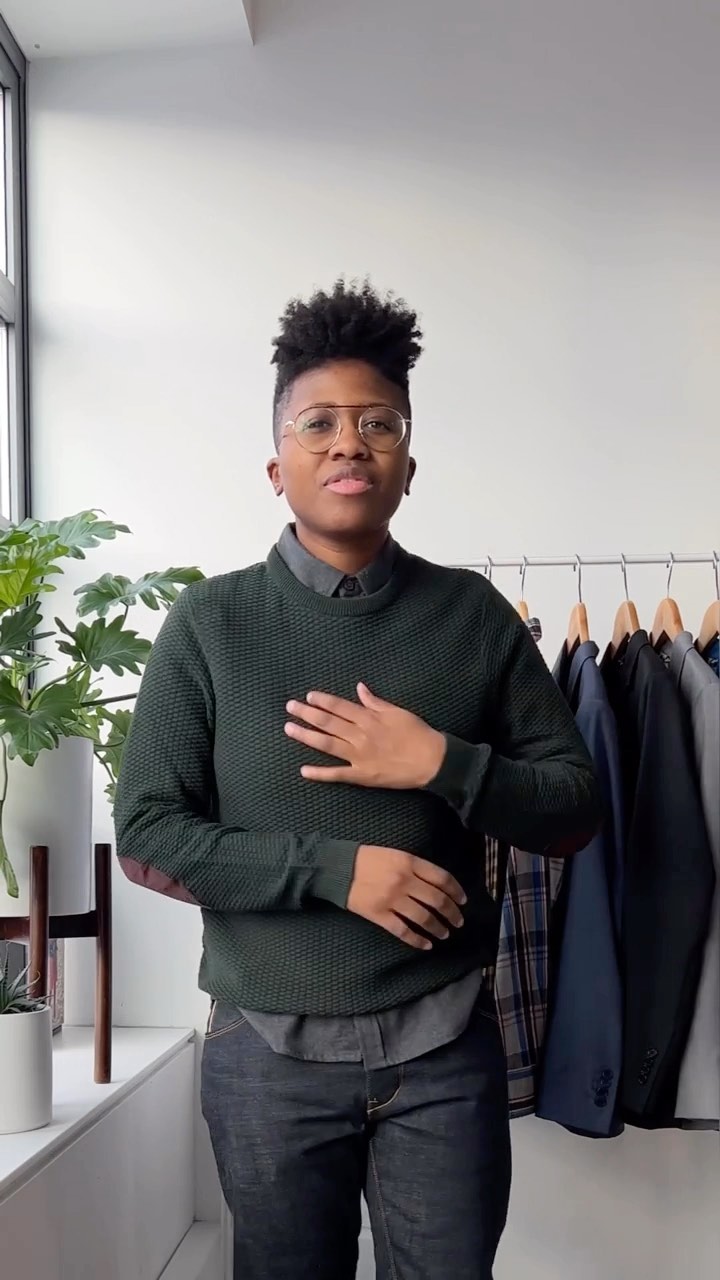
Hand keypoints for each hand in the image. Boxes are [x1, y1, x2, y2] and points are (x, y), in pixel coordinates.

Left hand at [284, 683, 446, 788]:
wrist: (432, 760)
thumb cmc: (418, 733)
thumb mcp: (398, 712)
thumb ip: (375, 701)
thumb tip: (359, 688)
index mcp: (369, 718)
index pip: (340, 707)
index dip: (323, 701)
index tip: (309, 696)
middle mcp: (360, 735)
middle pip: (328, 722)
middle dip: (307, 713)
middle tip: (290, 707)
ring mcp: (359, 756)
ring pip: (327, 744)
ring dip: (306, 736)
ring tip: (289, 729)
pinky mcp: (362, 775)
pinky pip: (337, 774)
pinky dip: (319, 773)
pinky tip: (303, 770)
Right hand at [349, 846, 465, 949]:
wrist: (337, 868)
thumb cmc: (366, 858)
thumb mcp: (395, 854)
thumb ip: (415, 867)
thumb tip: (437, 885)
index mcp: (409, 862)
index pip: (442, 878)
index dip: (456, 891)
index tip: (463, 901)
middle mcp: (404, 881)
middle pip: (437, 900)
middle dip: (452, 913)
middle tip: (458, 921)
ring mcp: (392, 900)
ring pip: (424, 918)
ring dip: (438, 928)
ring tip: (445, 934)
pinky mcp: (379, 915)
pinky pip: (403, 931)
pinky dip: (417, 940)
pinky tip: (426, 945)